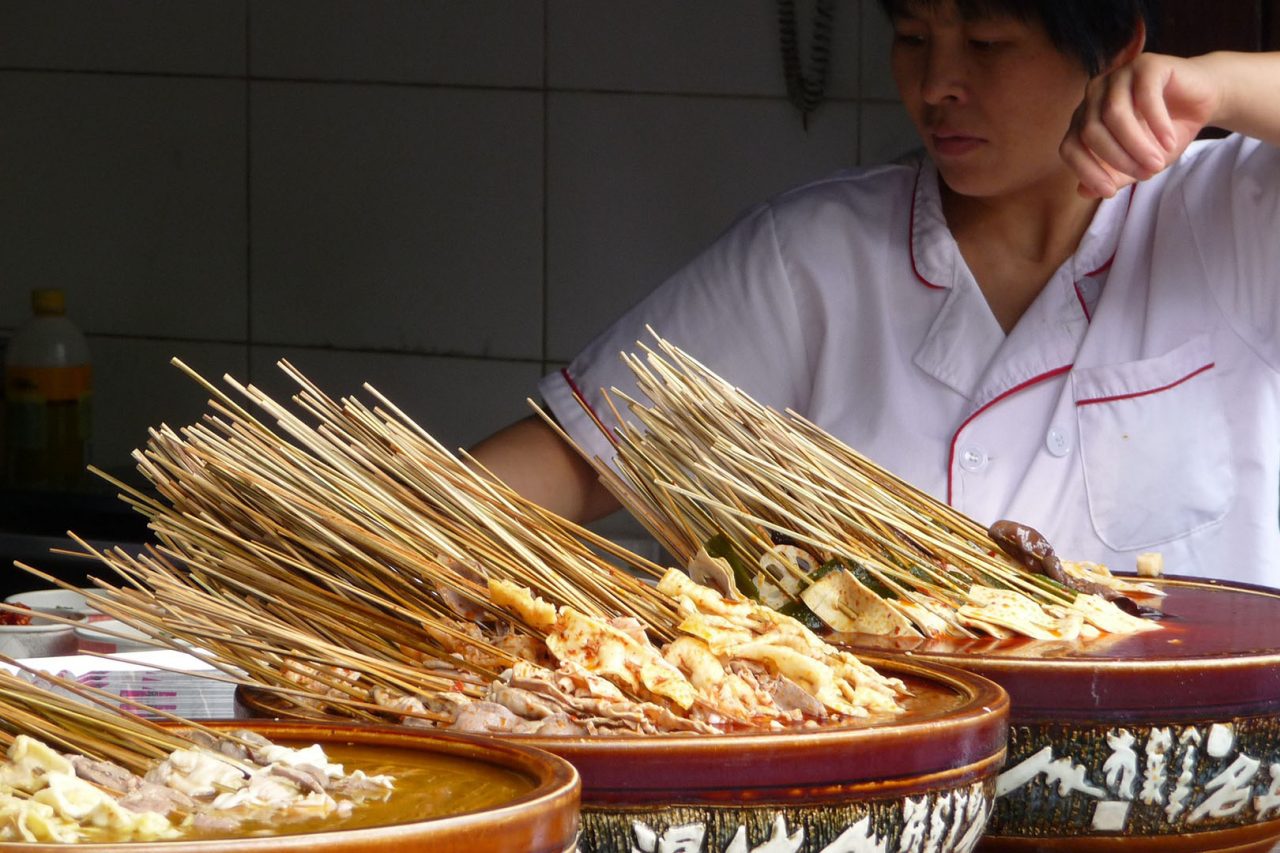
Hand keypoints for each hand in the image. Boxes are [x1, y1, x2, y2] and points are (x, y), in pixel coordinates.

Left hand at [1060, 52, 1220, 198]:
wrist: (1203, 101)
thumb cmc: (1164, 134)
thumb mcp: (1137, 162)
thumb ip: (1112, 175)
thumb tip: (1083, 192)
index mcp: (1084, 117)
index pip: (1069, 147)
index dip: (1086, 171)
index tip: (1110, 192)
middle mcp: (1094, 94)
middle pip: (1091, 132)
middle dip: (1118, 159)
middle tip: (1147, 174)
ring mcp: (1118, 75)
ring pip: (1114, 115)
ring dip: (1136, 144)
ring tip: (1158, 163)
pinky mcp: (1146, 64)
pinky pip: (1145, 96)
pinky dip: (1157, 124)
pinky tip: (1169, 141)